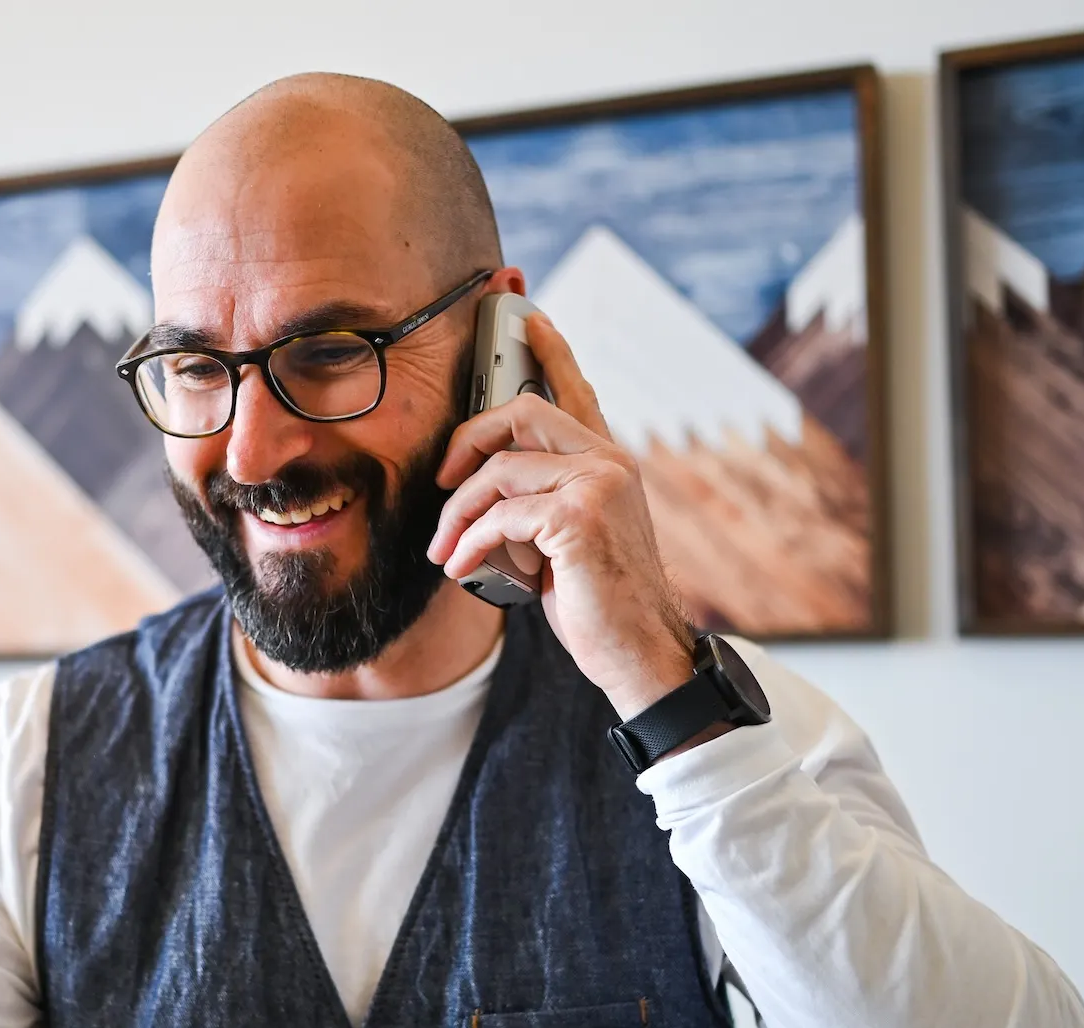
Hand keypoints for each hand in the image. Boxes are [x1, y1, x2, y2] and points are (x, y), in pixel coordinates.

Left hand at [428, 312, 696, 719]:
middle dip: (467, 441)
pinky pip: (497, 515)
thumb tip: (475, 491)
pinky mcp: (578, 518)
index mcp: (609, 464)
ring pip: (498, 471)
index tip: (527, 317)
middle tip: (443, 482)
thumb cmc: (599, 604)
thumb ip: (536, 503)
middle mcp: (610, 463)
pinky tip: (461, 568)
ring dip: (458, 515)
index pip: (575, 391)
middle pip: (521, 411)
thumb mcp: (564, 543)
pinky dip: (468, 543)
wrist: (640, 656)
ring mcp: (598, 485)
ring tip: (446, 551)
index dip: (549, 349)